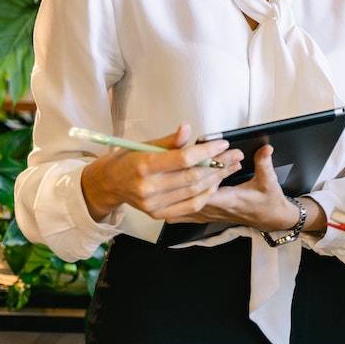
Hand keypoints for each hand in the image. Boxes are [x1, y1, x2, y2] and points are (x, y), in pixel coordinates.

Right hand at [80, 124, 243, 221]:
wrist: (109, 183)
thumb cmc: (129, 159)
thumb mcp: (144, 144)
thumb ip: (169, 140)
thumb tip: (187, 128)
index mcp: (144, 166)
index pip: (183, 159)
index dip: (206, 151)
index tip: (223, 143)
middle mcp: (149, 188)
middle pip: (193, 177)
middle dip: (219, 164)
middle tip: (235, 155)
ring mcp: (153, 204)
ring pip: (194, 191)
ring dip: (217, 178)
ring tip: (231, 167)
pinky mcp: (158, 214)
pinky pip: (189, 206)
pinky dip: (206, 195)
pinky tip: (216, 183)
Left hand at [171, 145, 321, 233]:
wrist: (270, 220)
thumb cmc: (268, 202)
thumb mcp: (269, 181)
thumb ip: (264, 163)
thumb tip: (265, 148)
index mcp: (229, 200)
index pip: (205, 188)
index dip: (195, 175)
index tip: (188, 161)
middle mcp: (215, 209)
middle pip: (189, 194)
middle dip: (180, 178)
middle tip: (171, 163)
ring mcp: (209, 214)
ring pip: (183, 206)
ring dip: (173, 194)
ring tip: (162, 180)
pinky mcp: (207, 216)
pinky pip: (184, 214)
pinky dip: (173, 206)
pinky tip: (162, 200)